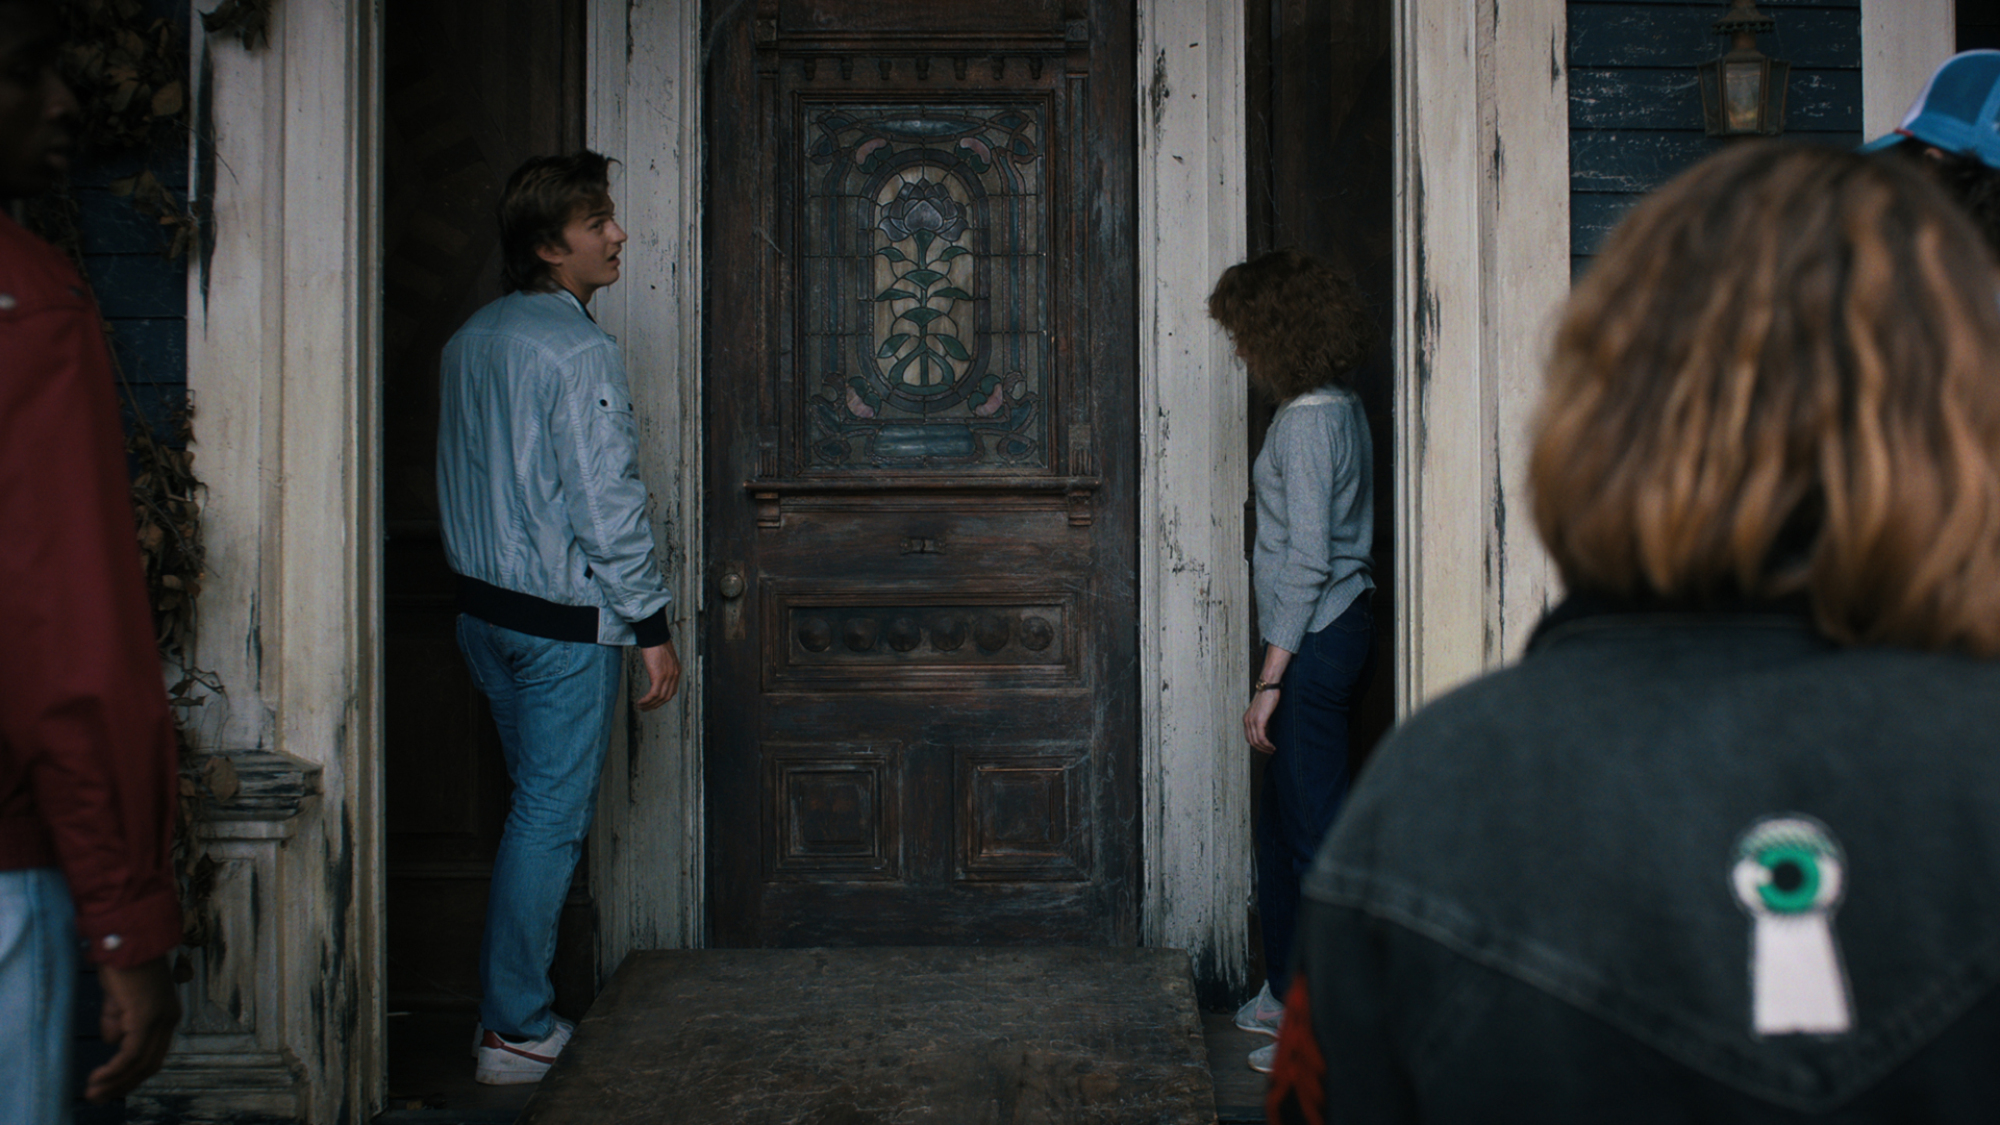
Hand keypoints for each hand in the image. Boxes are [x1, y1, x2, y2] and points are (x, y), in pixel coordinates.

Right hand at [87, 957, 180, 1101]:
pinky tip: (100, 1077)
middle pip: (150, 1064)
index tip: (109, 1086)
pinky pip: (131, 1053)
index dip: (131, 1075)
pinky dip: (115, 1069)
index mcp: (167, 1014)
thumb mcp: (120, 998)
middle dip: (123, 1085)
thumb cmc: (123, 964)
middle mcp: (170, 1018)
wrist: (126, 939)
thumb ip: (119, 1019)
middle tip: (97, 1098)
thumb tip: (114, 1041)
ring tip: (93, 1092)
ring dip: (116, 1082)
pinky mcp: (146, 1016)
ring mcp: (160, 1018)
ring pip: (140, 1063)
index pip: (154, 1055)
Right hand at [636, 639, 680, 710]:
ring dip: (649, 705)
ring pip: (660, 698)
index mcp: (676, 671)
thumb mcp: (663, 658)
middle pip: (667, 697)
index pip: (671, 691)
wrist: (654, 636)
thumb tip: (656, 674)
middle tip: (646, 709)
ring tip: (641, 707)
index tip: (654, 703)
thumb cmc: (656, 644)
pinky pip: (654, 694)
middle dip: (656, 705)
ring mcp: (668, 676)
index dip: (662, 700)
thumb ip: (663, 668)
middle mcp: (674, 675)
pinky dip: (647, 701)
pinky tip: (640, 702)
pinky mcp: (659, 676)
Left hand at [1244, 689, 1279, 753]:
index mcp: (1246, 719)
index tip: (1265, 748)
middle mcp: (1246, 721)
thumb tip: (1265, 729)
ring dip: (1265, 748)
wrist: (1268, 686)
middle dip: (1261, 749)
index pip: (1248, 737)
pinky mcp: (1259, 720)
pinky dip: (1267, 744)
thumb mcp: (1262, 710)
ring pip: (1256, 741)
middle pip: (1251, 741)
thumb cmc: (1268, 696)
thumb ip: (1261, 720)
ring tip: (1272, 750)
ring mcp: (1252, 721)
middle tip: (1270, 751)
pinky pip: (1261, 737)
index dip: (1256, 745)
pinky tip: (1272, 746)